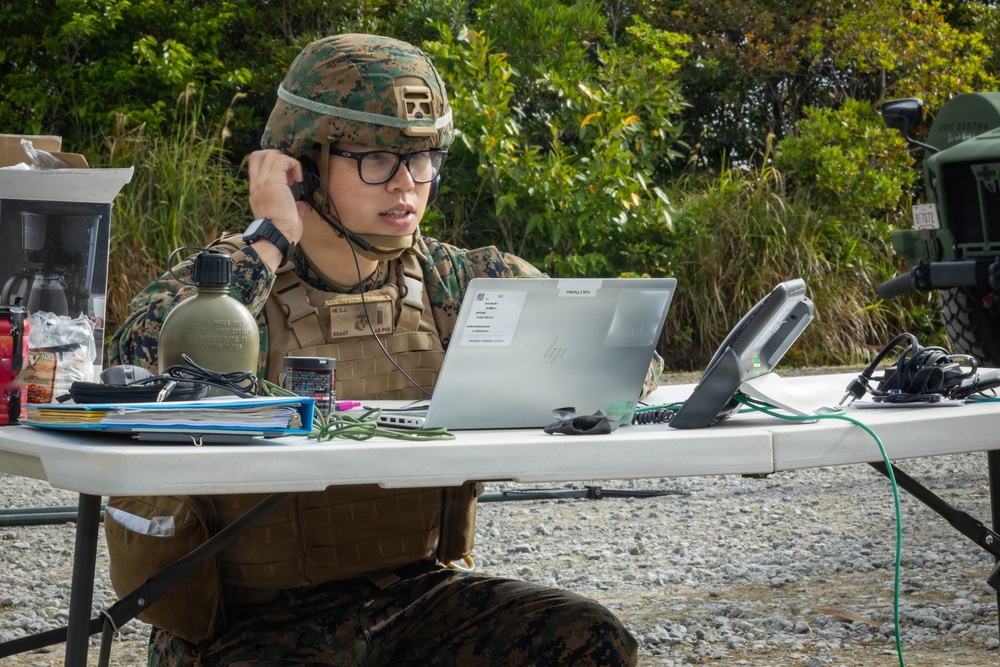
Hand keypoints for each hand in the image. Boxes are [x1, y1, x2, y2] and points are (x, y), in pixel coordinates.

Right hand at [246, 150, 309, 265]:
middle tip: (288, 173)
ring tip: (294, 178)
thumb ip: (291, 206)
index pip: (256, 166)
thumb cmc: (280, 230)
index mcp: (256, 190)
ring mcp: (263, 180)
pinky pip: (283, 160)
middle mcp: (256, 183)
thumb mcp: (282, 215)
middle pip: (259, 154)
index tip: (287, 180)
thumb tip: (302, 205)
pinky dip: (293, 165)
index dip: (272, 166)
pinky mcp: (273, 180)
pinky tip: (298, 179)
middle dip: (277, 158)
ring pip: (271, 154)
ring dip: (286, 162)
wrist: (276, 234)